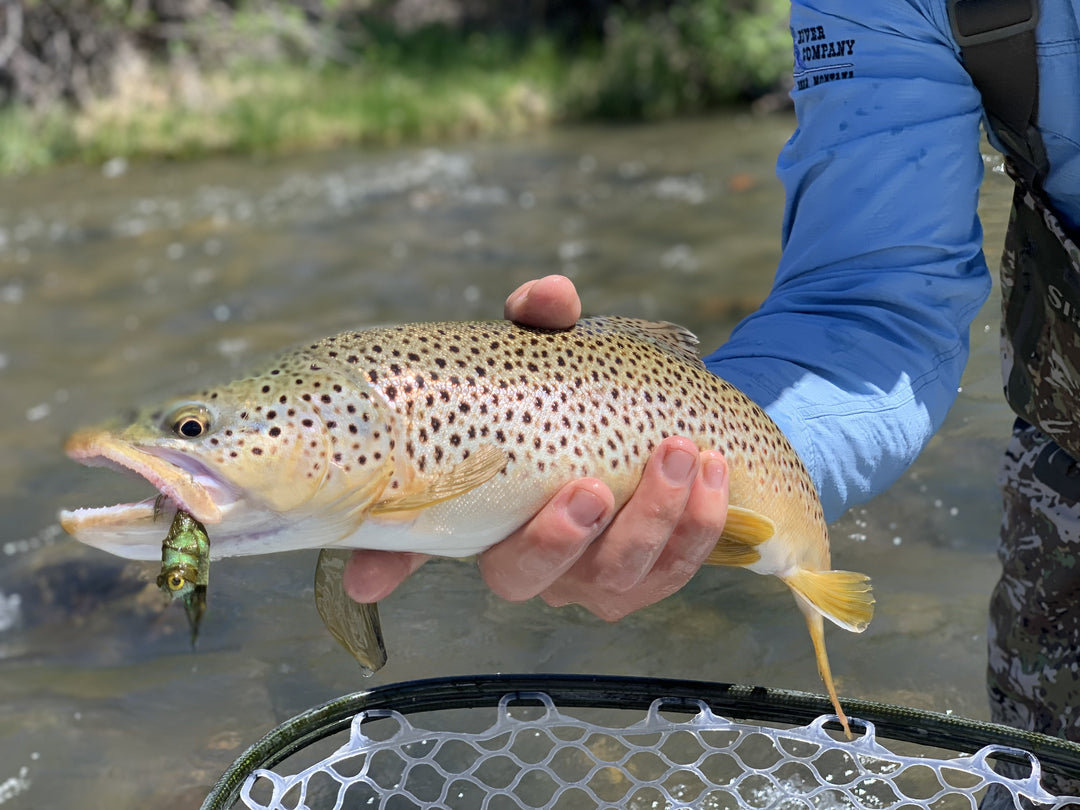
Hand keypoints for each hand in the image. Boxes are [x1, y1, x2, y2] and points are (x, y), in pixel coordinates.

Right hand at [343, 275, 729, 620]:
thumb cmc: (586, 397)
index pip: (418, 543)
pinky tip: (715, 472)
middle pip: (523, 576)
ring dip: (649, 520)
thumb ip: (543, 326)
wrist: (664, 423)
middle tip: (587, 487)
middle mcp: (527, 556)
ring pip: (612, 578)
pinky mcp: (650, 579)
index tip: (370, 579)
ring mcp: (590, 578)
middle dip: (559, 538)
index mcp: (481, 509)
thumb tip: (549, 294)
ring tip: (679, 453)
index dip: (390, 563)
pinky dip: (699, 524)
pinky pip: (676, 569)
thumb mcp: (555, 356)